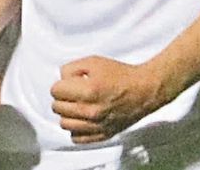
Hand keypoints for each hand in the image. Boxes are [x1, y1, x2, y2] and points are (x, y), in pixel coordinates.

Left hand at [50, 55, 179, 143]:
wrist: (144, 90)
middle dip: (63, 98)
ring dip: (68, 114)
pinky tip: (84, 119)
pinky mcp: (101, 134)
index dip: (61, 84)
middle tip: (74, 92)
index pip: (55, 91)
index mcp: (88, 90)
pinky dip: (77, 129)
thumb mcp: (95, 62)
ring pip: (65, 124)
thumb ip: (72, 68)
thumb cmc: (122, 75)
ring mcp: (95, 125)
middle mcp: (90, 110)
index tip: (68, 83)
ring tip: (78, 105)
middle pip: (57, 108)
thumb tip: (61, 78)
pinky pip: (76, 137)